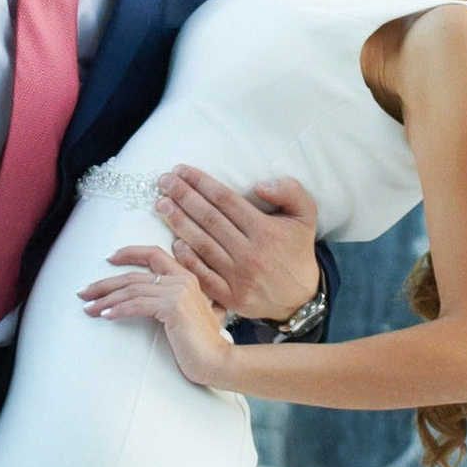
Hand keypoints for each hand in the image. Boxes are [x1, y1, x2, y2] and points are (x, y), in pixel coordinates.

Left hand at [77, 244, 239, 387]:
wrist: (218, 361)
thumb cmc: (203, 344)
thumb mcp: (193, 315)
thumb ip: (182, 302)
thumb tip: (156, 303)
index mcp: (186, 277)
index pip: (154, 254)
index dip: (129, 253)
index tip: (109, 257)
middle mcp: (182, 279)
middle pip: (134, 274)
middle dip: (105, 283)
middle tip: (84, 292)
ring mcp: (179, 291)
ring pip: (132, 289)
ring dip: (106, 299)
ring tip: (89, 308)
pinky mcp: (173, 307)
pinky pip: (137, 304)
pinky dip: (118, 309)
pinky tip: (106, 315)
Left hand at [152, 167, 320, 325]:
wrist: (302, 297)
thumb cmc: (297, 249)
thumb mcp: (305, 214)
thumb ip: (289, 191)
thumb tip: (260, 185)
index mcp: (265, 230)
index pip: (225, 200)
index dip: (201, 182)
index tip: (181, 170)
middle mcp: (250, 253)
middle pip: (209, 219)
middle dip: (183, 197)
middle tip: (163, 181)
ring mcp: (239, 277)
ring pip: (202, 244)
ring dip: (178, 222)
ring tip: (161, 204)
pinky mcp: (230, 297)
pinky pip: (203, 275)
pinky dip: (187, 259)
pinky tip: (173, 242)